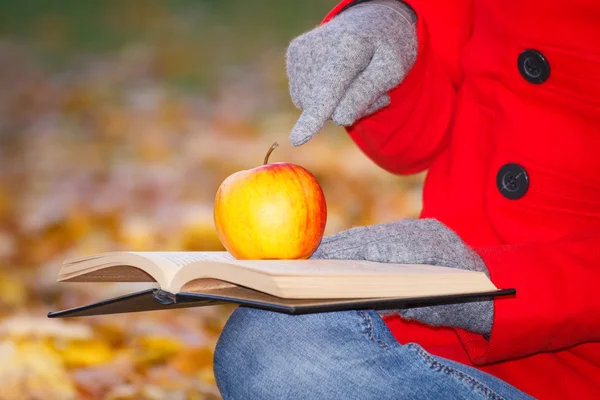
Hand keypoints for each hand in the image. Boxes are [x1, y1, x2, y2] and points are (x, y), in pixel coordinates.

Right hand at [285, 0, 416, 145]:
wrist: (369, 20)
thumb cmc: (386, 47)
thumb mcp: (393, 70)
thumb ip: (368, 94)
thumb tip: (339, 119)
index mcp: (349, 46)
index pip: (330, 89)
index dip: (315, 116)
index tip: (297, 140)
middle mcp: (316, 47)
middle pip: (329, 107)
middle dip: (351, 107)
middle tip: (372, 84)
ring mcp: (299, 53)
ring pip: (315, 107)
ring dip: (337, 103)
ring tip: (353, 77)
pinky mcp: (292, 58)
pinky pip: (306, 100)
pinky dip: (323, 97)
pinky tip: (337, 76)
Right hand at [311, 219, 493, 334]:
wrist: (495, 286)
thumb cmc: (468, 304)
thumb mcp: (438, 310)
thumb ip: (408, 305)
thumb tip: (368, 300)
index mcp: (435, 247)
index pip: (385, 246)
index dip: (353, 253)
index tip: (327, 260)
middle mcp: (426, 230)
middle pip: (375, 237)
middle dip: (343, 247)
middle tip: (314, 257)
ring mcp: (421, 228)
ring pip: (376, 234)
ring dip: (348, 244)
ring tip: (320, 255)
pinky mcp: (416, 230)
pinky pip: (382, 235)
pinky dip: (360, 244)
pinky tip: (341, 252)